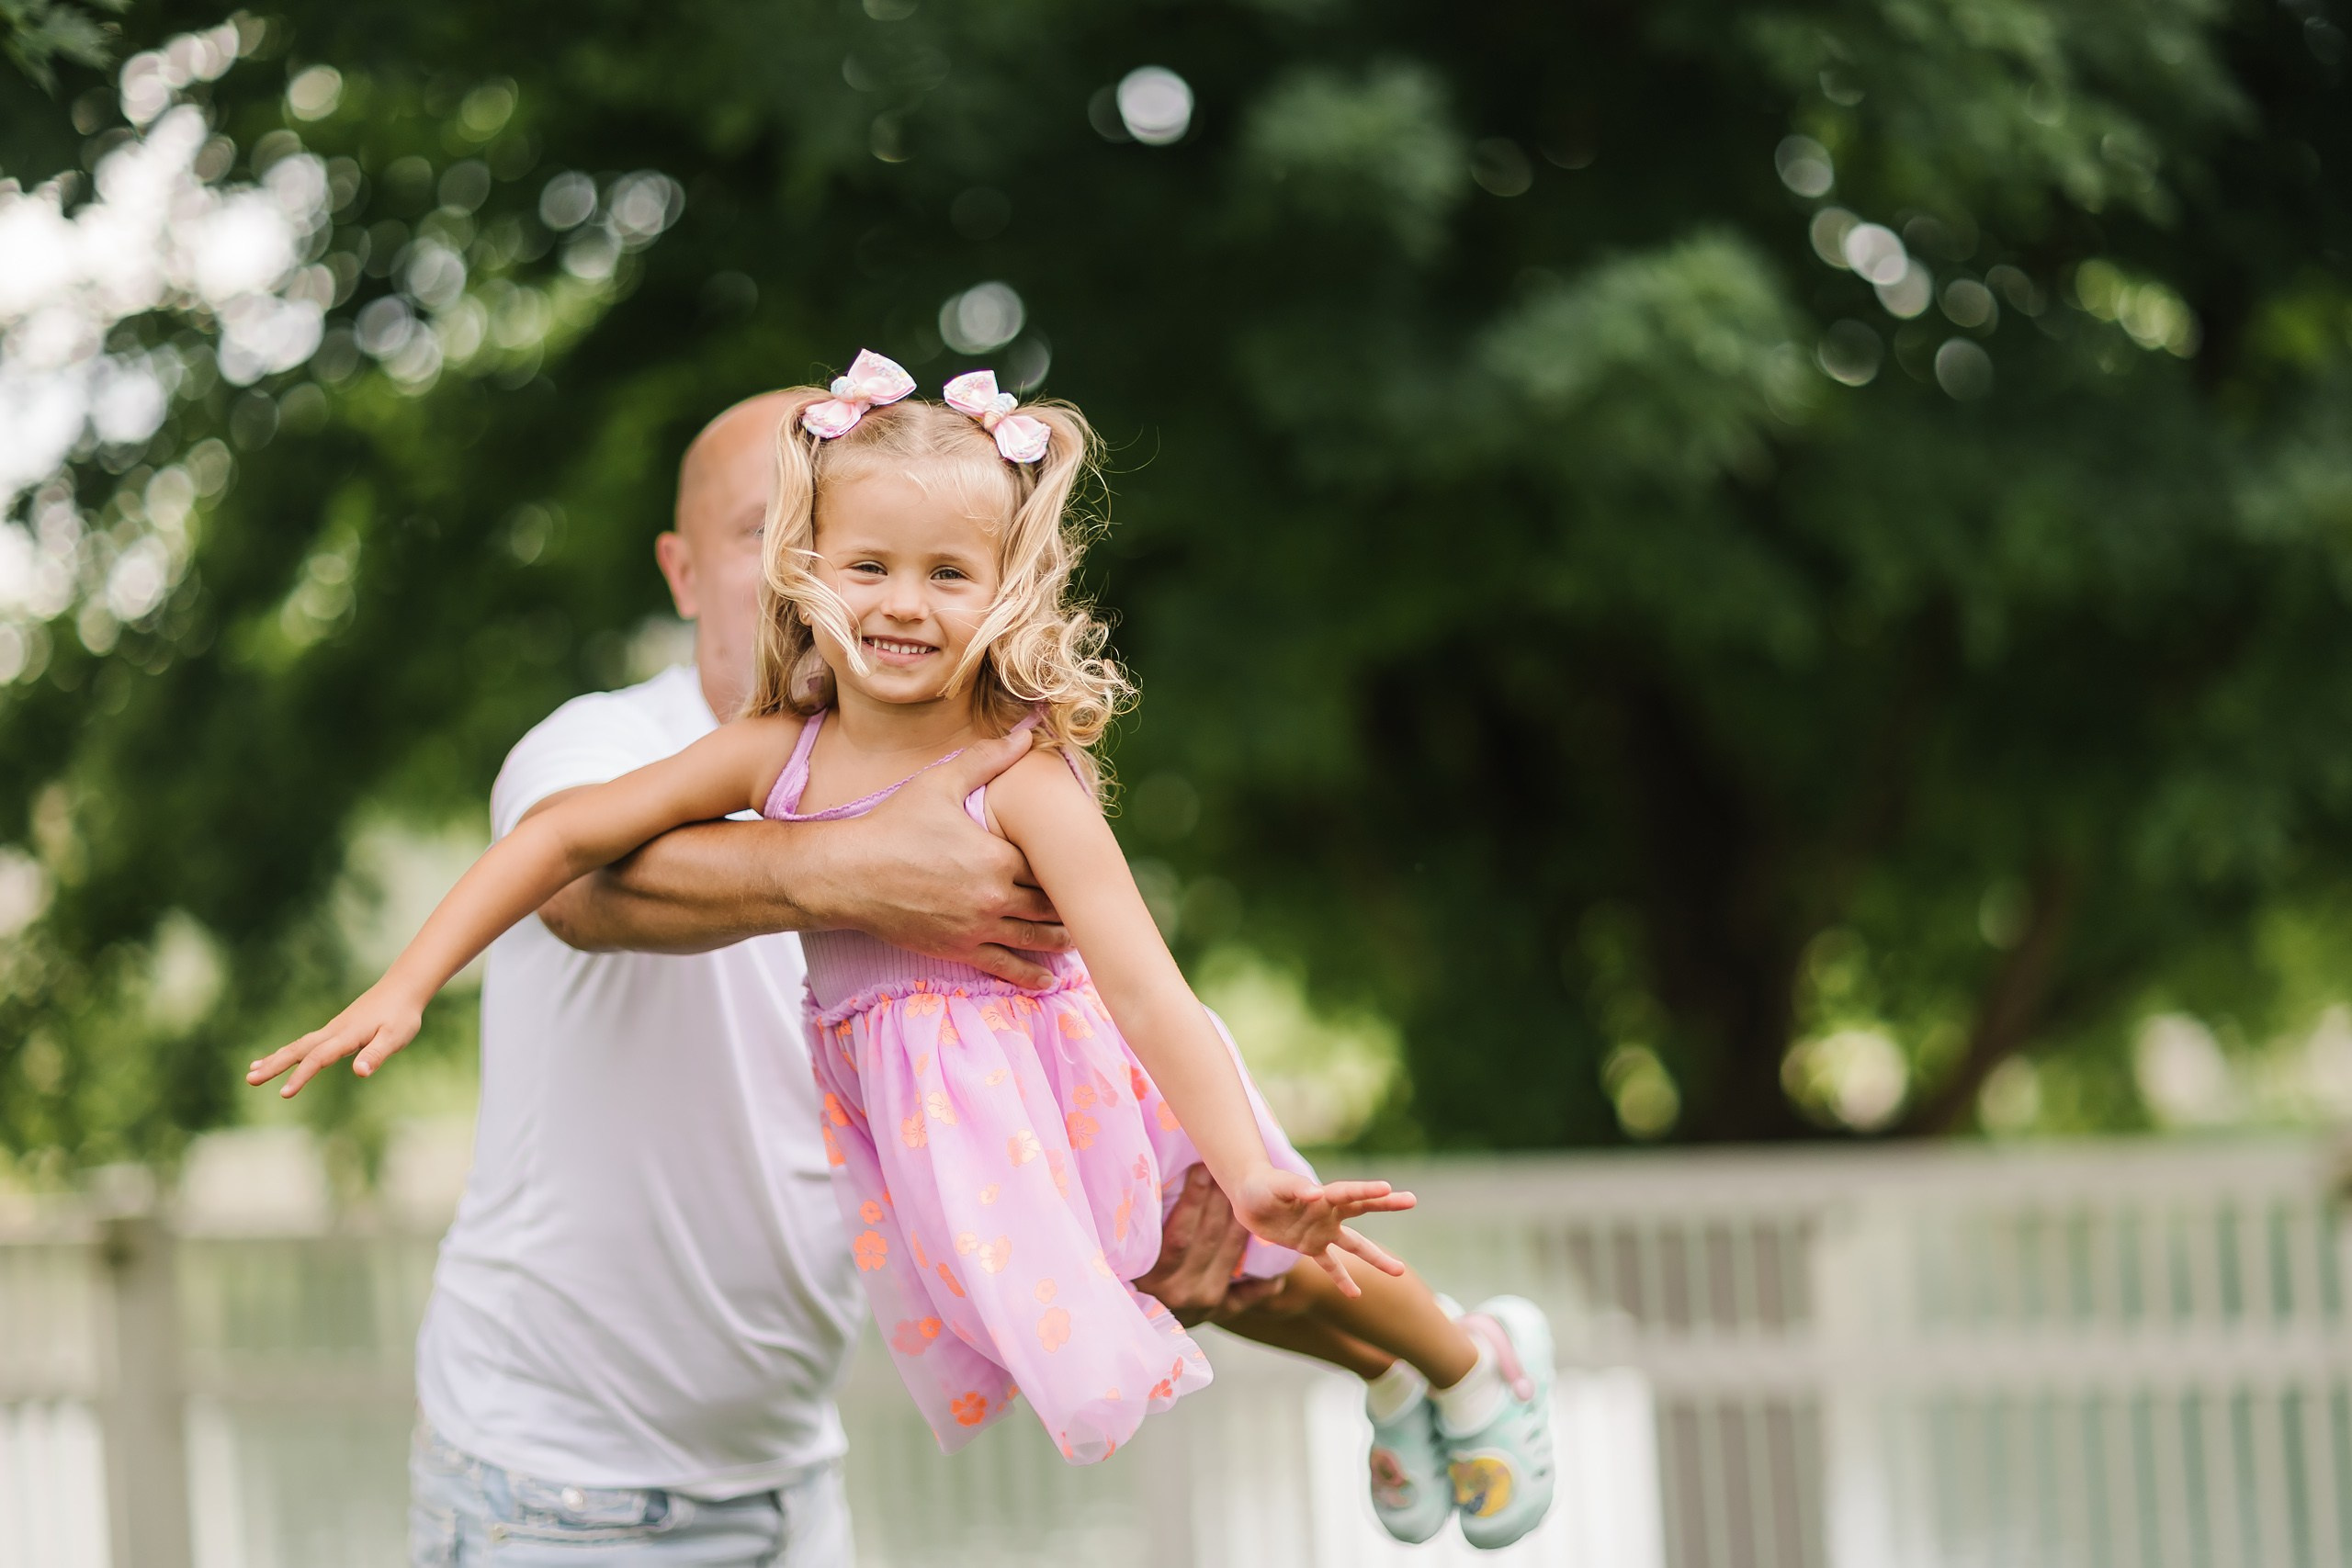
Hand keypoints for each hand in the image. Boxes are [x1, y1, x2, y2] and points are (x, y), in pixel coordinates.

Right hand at [244, 983, 423, 1098]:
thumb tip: (359, 1073)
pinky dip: (289, 1051)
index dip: (301, 1076)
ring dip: (275, 1058)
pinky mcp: (335, 1029)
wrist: (402, 988)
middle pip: (298, 1050)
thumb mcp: (396, 1037)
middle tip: (249, 1080)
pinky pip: (306, 1043)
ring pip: (298, 1045)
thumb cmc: (402, 1015)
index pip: (318, 1058)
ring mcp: (332, 1029)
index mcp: (347, 1036)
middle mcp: (334, 1031)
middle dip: (274, 1065)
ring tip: (252, 1071)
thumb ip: (376, 1054)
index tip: (284, 1094)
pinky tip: (279, 1057)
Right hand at [816, 731, 1073, 986]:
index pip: (1047, 864)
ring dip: (1058, 938)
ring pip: (1033, 937)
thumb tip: (1024, 734)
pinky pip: (1004, 965)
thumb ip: (986, 760)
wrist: (849, 874)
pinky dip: (1030, 975)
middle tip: (1089, 904)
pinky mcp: (958, 949)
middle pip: (1047, 903)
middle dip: (1067, 903)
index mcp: (997, 857)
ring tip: (1077, 938)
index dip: (1064, 864)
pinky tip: (1047, 980)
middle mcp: (994, 896)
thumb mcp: (940, 784)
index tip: (1080, 864)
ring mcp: (977, 926)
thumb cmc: (892, 825)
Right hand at [1131, 1166, 1290, 1324]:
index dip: (1192, 1199)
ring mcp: (1204, 1304)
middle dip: (1219, 1200)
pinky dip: (1265, 1277)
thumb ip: (1143, 1231)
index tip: (1201, 1168)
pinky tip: (1276, 1257)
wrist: (1142, 1324)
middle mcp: (1179, 1292)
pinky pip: (1249, 1293)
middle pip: (1207, 1238)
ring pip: (1229, 1254)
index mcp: (1151, 1277)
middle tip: (1228, 1170)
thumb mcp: (1130, 1259)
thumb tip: (1149, 1179)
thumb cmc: (1132, 1275)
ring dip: (1241, 1221)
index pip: (1178, 1234)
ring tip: (1246, 1192)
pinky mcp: (1223, 1312)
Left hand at [1231, 1168, 1413, 1296]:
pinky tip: (1356, 1295)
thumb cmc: (1263, 1185)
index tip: (1388, 1188)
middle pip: (1362, 1209)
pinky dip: (1342, 1280)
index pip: (1349, 1192)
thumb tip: (1315, 1195)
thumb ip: (1295, 1189)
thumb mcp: (1275, 1187)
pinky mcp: (1310, 1246)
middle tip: (1412, 1199)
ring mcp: (1322, 1231)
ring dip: (1376, 1258)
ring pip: (1355, 1246)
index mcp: (1322, 1194)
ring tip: (1399, 1271)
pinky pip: (1330, 1266)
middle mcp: (1327, 1212)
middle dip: (1386, 1204)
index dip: (1367, 1191)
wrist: (1248, 1198)